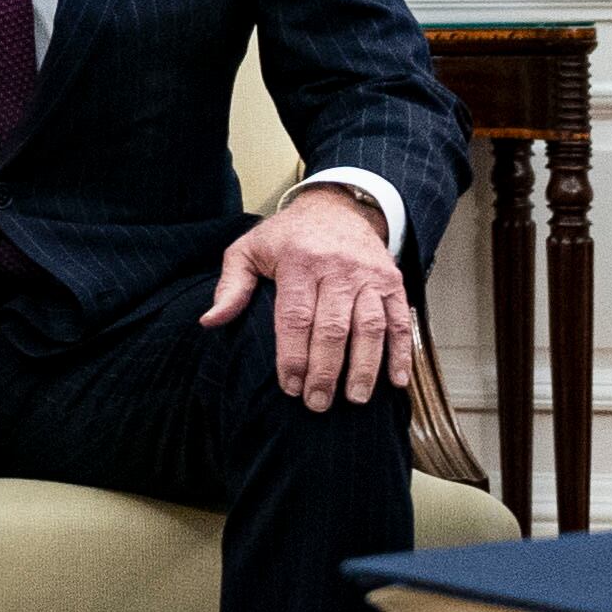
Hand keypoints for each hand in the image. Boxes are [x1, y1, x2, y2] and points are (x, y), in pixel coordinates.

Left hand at [201, 185, 410, 411]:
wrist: (336, 207)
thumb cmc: (287, 237)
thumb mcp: (249, 250)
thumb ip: (231, 286)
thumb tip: (209, 322)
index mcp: (298, 261)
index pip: (295, 317)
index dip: (293, 355)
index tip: (289, 387)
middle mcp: (337, 268)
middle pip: (332, 327)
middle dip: (325, 370)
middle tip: (317, 404)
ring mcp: (368, 275)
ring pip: (369, 327)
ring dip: (364, 367)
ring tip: (354, 399)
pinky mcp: (393, 281)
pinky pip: (399, 320)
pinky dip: (401, 352)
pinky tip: (396, 382)